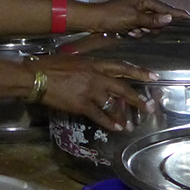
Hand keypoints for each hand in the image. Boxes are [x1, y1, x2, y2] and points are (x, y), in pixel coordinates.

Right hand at [30, 54, 156, 131]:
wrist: (35, 77)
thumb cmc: (50, 66)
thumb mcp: (74, 60)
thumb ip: (88, 67)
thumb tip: (97, 74)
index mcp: (94, 63)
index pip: (121, 67)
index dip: (139, 72)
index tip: (153, 76)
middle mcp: (96, 77)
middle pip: (122, 88)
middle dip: (137, 98)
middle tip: (150, 107)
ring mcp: (90, 91)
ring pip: (112, 104)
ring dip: (123, 115)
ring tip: (131, 124)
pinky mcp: (82, 105)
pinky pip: (100, 116)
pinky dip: (110, 123)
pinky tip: (118, 128)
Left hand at [75, 0, 189, 36]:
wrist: (93, 21)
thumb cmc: (112, 17)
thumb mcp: (133, 19)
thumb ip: (152, 20)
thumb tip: (169, 19)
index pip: (165, 8)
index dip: (178, 14)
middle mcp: (141, 4)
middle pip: (158, 17)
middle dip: (155, 26)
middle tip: (146, 31)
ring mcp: (136, 11)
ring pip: (149, 24)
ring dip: (145, 30)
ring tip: (134, 32)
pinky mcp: (130, 20)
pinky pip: (141, 28)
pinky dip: (137, 32)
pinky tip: (130, 34)